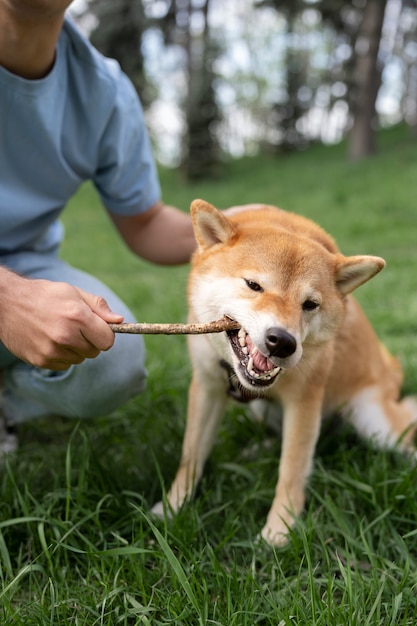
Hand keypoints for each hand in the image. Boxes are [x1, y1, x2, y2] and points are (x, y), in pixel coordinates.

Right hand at [0, 271, 122, 369]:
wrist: (7, 303)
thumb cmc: (44, 295)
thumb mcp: (73, 292)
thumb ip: (98, 307)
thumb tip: (120, 321)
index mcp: (78, 317)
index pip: (108, 341)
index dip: (105, 334)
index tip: (98, 329)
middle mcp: (66, 336)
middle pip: (95, 352)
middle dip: (90, 341)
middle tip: (75, 327)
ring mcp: (52, 351)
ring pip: (80, 359)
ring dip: (75, 349)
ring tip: (59, 332)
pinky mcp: (41, 361)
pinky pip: (64, 365)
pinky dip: (62, 356)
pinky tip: (49, 340)